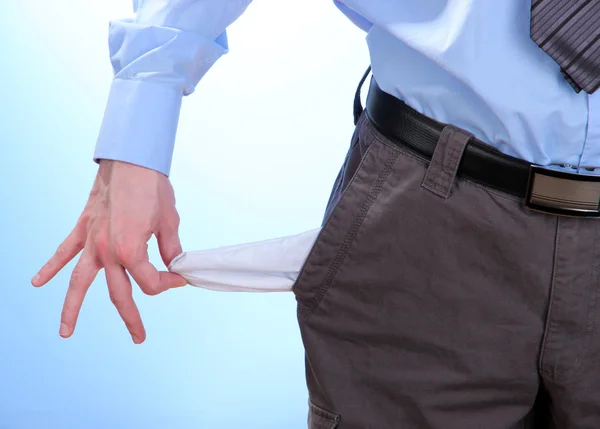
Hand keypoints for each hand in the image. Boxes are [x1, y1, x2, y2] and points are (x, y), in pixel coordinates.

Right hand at [32, 160, 187, 343]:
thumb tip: (177, 266)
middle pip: (119, 294)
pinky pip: (63, 251)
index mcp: (132, 251)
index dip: (169, 283)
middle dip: (132, 318)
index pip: (151, 283)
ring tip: (66, 332)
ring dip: (72, 308)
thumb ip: (172, 249)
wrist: (131, 160)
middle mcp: (108, 251)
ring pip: (79, 282)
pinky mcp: (83, 229)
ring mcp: (92, 241)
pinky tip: (38, 282)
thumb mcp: (170, 221)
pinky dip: (50, 267)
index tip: (180, 276)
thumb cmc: (153, 188)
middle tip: (139, 337)